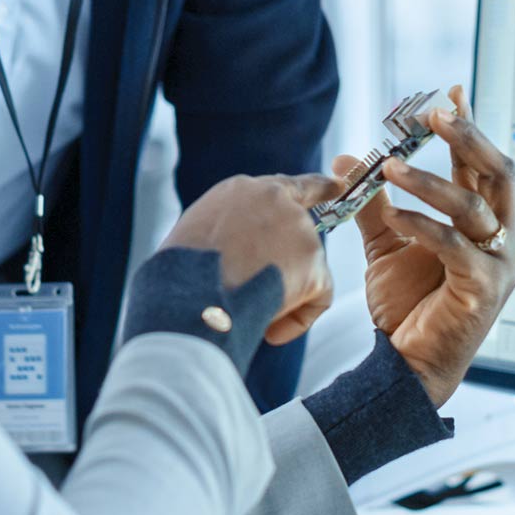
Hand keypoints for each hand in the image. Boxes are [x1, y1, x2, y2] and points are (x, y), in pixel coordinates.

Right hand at [161, 172, 341, 343]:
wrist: (190, 293)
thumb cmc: (179, 274)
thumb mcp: (197, 233)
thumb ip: (229, 230)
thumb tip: (239, 255)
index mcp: (242, 189)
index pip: (285, 185)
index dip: (313, 189)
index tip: (335, 186)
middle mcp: (275, 198)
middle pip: (300, 228)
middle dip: (289, 259)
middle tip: (263, 288)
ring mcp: (298, 227)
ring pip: (306, 266)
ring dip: (284, 290)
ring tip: (245, 309)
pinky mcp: (313, 260)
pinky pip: (319, 295)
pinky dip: (299, 316)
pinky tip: (271, 329)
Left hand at [339, 85, 514, 406]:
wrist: (405, 364)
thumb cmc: (406, 304)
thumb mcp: (386, 243)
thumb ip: (373, 202)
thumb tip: (347, 157)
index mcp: (484, 222)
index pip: (480, 164)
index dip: (470, 126)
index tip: (452, 90)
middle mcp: (502, 238)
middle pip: (498, 173)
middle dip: (468, 137)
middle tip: (434, 113)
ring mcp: (498, 263)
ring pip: (473, 205)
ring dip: (430, 180)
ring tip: (390, 164)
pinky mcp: (484, 288)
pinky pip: (455, 245)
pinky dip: (423, 225)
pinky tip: (395, 214)